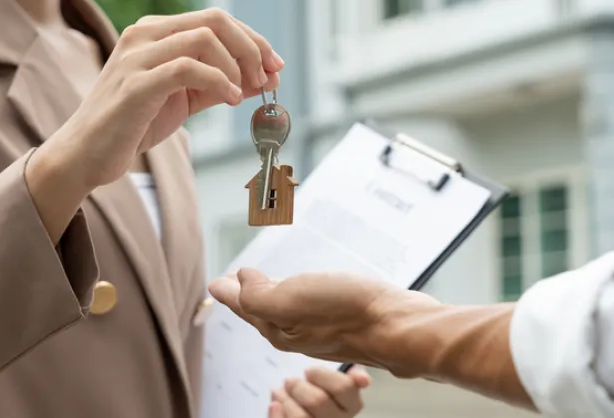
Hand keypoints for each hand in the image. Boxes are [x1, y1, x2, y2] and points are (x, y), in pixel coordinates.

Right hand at [32, 7, 281, 192]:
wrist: (88, 154)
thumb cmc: (135, 124)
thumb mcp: (183, 98)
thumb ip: (217, 83)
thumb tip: (262, 78)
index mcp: (156, 32)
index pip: (216, 19)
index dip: (253, 40)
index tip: (275, 66)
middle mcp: (145, 35)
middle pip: (215, 20)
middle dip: (252, 48)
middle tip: (267, 79)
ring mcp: (138, 56)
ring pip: (205, 38)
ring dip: (238, 66)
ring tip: (246, 94)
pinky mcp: (136, 84)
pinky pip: (188, 68)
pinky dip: (219, 81)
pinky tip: (231, 100)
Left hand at [207, 269, 439, 368]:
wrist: (397, 326)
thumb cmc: (348, 313)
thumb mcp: (290, 301)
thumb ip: (258, 294)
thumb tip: (241, 281)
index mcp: (279, 329)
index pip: (246, 307)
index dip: (230, 293)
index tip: (216, 282)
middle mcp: (298, 332)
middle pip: (264, 311)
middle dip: (246, 297)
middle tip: (233, 282)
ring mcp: (321, 327)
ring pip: (287, 310)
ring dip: (271, 295)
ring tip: (262, 283)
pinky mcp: (343, 319)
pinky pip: (310, 306)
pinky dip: (298, 295)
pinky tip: (305, 290)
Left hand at [268, 366, 370, 417]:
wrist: (308, 406)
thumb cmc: (322, 391)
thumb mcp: (339, 379)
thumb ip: (352, 374)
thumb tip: (363, 379)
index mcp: (352, 404)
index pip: (343, 387)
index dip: (321, 375)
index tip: (309, 371)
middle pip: (318, 401)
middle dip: (298, 387)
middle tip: (290, 381)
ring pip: (301, 417)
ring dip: (286, 401)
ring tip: (280, 392)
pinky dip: (277, 414)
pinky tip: (275, 404)